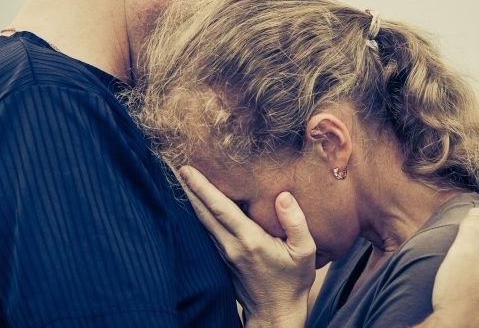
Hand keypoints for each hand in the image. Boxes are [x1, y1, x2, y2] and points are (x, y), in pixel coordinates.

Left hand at [177, 166, 315, 327]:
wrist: (276, 313)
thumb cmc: (292, 281)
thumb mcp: (305, 251)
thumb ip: (296, 222)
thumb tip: (282, 196)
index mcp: (249, 241)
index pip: (220, 209)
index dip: (202, 188)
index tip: (187, 169)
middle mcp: (231, 246)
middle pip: (203, 212)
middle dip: (187, 187)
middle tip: (173, 165)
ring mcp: (224, 253)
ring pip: (202, 222)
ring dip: (191, 199)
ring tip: (182, 178)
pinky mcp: (223, 259)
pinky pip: (208, 231)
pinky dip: (199, 214)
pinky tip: (196, 204)